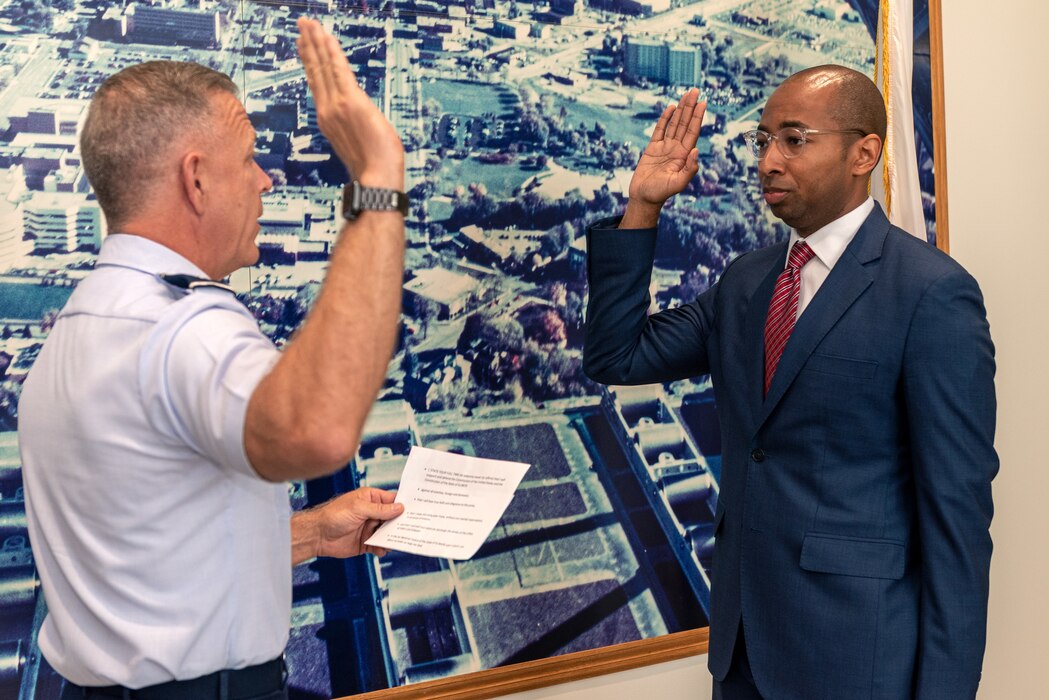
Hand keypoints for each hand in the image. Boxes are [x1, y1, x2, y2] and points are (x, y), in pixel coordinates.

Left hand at [292, 487, 403, 563]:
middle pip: (393, 518)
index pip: (392, 500)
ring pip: (389, 533)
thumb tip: (400, 508)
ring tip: (398, 540)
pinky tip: (382, 549)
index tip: (417, 510)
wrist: (317, 535)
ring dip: (393, 537)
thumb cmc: (334, 516)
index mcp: (371, 499)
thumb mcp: (359, 508)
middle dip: (402, 523)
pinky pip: (380, 545)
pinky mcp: (366, 542)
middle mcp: (372, 513)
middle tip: (413, 527)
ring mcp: (370, 528)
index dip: (404, 505)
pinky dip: (383, 548)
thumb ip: (380, 509)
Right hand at [296, 17, 403, 188]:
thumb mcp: (359, 144)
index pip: (318, 85)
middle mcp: (328, 111)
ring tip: (308, 24)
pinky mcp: (351, 102)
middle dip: (309, 46)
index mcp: (329, 121)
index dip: (311, 64)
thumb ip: (354, 129)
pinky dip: (331, 52)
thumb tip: (359, 125)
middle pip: (315, 72)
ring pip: (323, 67)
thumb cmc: (373, 170)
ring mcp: (337, 106)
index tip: (305, 47)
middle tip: (302, 26)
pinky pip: (338, 71)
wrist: (376, 181)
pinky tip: (326, 36)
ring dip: (316, 42)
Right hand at [621, 89, 704, 227]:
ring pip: (674, 124)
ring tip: (686, 95)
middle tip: (695, 90)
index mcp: (684, 155)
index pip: (693, 132)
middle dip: (690, 107)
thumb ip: (689, 169)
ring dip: (680, 110)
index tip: (703, 103)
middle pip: (685, 124)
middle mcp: (676, 149)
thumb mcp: (678, 184)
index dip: (697, 117)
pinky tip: (671, 108)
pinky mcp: (652, 148)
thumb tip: (696, 150)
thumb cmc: (661, 193)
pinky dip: (665, 118)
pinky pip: (660, 130)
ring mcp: (665, 147)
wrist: (644, 198)